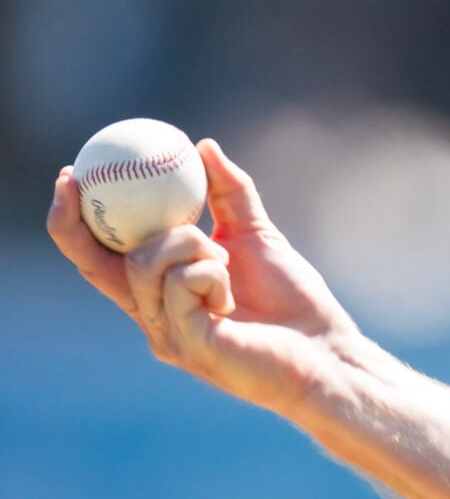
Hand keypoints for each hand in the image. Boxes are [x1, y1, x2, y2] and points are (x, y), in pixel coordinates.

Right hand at [48, 138, 364, 412]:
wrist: (330, 351)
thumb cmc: (295, 303)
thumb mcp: (257, 235)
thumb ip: (229, 194)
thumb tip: (202, 147)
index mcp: (161, 293)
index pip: (99, 257)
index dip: (72, 220)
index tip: (70, 174)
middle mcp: (154, 317)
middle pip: (95, 264)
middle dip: (79, 221)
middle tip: (78, 179)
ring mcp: (168, 335)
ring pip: (144, 265)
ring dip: (187, 242)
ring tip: (223, 257)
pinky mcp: (190, 346)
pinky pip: (179, 284)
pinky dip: (207, 271)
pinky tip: (231, 289)